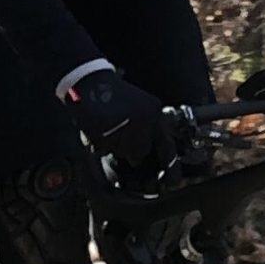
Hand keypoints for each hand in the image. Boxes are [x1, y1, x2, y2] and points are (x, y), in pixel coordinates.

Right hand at [62, 69, 182, 183]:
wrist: (90, 81)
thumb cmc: (114, 93)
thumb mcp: (141, 104)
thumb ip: (149, 125)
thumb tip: (144, 152)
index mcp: (153, 112)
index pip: (164, 144)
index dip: (169, 164)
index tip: (173, 182)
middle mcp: (141, 121)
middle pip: (139, 153)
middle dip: (129, 147)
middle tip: (118, 130)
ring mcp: (122, 128)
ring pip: (120, 152)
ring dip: (112, 145)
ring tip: (107, 125)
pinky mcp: (103, 133)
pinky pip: (102, 149)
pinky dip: (97, 143)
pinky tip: (97, 127)